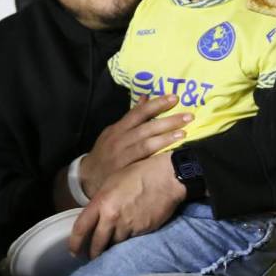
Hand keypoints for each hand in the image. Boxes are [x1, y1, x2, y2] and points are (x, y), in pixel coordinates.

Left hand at [69, 152, 184, 259]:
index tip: (73, 251)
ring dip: (112, 247)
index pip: (81, 228)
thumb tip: (97, 217)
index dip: (75, 243)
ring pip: (115, 244)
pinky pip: (131, 241)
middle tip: (91, 257)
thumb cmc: (139, 174)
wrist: (166, 177)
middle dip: (93, 253)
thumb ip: (102, 202)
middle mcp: (112, 217)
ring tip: (111, 249)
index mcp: (101, 203)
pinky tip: (129, 238)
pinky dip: (128, 241)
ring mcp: (128, 226)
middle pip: (97, 243)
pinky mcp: (142, 231)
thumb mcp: (112, 183)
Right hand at [77, 94, 191, 196]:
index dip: (156, 104)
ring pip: (145, 144)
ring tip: (183, 133)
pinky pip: (142, 163)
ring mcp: (121, 155)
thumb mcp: (114, 132)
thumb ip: (131, 117)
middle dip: (168, 121)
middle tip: (188, 116)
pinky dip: (156, 157)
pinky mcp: (124, 171)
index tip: (174, 98)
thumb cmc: (106, 152)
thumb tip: (146, 97)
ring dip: (165, 138)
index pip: (138, 112)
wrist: (87, 177)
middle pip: (146, 127)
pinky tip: (170, 155)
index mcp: (118, 128)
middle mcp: (119, 140)